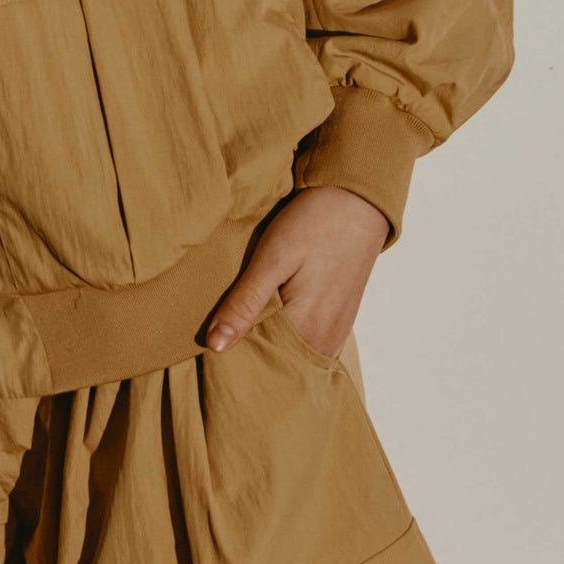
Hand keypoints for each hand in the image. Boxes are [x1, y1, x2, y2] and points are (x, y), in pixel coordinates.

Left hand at [204, 185, 389, 356]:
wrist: (358, 201)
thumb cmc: (313, 224)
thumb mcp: (271, 258)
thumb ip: (245, 303)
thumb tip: (215, 346)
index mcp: (305, 332)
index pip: (257, 362)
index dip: (229, 355)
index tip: (205, 343)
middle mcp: (323, 343)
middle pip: (274, 362)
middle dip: (246, 352)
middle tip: (217, 332)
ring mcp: (334, 335)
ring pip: (288, 354)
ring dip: (265, 345)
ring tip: (239, 326)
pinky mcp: (338, 323)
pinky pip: (304, 344)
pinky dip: (284, 337)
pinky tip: (266, 320)